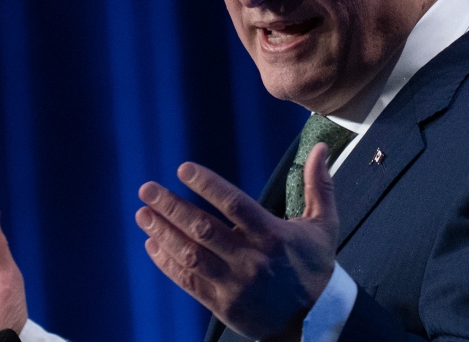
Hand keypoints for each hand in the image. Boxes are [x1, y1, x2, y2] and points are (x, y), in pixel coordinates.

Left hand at [137, 143, 338, 340]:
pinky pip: (188, 282)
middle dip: (171, 207)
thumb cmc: (316, 267)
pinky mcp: (222, 305)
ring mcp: (234, 284)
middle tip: (147, 189)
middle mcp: (251, 259)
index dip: (207, 185)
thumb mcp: (325, 225)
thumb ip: (319, 185)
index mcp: (273, 235)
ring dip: (163, 233)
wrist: (315, 322)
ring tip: (143, 214)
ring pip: (191, 255)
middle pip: (204, 229)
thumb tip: (320, 148)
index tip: (183, 169)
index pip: (234, 205)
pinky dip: (167, 263)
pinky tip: (152, 244)